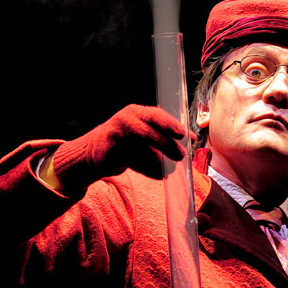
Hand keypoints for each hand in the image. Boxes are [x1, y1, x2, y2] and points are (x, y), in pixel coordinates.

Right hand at [46, 105, 189, 191]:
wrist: (96, 155)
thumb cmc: (127, 145)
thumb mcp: (149, 138)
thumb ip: (168, 137)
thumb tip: (192, 138)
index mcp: (139, 113)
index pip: (157, 115)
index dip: (171, 124)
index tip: (184, 135)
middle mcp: (127, 118)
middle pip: (148, 127)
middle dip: (165, 142)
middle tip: (181, 155)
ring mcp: (116, 132)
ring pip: (140, 145)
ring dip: (157, 159)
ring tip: (169, 169)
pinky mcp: (110, 150)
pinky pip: (132, 160)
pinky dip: (146, 168)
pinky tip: (157, 174)